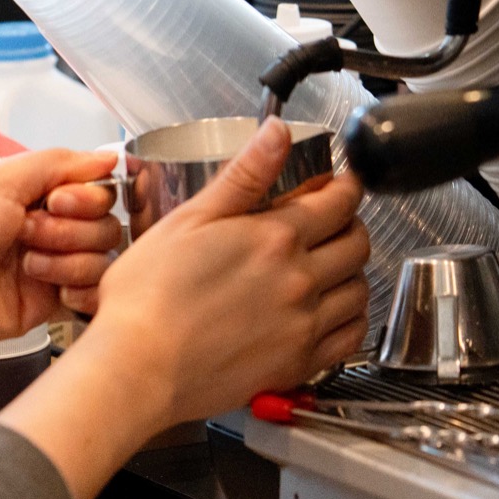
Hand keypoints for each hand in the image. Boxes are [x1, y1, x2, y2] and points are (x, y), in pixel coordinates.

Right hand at [0, 118, 371, 498]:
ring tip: (333, 264)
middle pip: (357, 243)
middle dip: (352, 224)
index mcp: (275, 237)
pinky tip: (335, 311)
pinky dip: (353, 318)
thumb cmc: (148, 297)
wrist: (138, 367)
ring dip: (354, 271)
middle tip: (336, 221)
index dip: (346, 186)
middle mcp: (300, 280)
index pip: (339, 202)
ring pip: (360, 289)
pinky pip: (351, 337)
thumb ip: (243, 175)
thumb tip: (277, 131)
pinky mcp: (298, 363)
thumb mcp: (189, 218)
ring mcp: (303, 324)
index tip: (342, 184)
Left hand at [0, 150, 119, 354]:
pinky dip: (82, 291)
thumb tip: (107, 156)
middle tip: (28, 234)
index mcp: (32, 192)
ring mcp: (48, 265)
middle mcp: (45, 225)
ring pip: (101, 258)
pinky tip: (55, 292)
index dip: (86, 196)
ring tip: (28, 266)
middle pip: (104, 223)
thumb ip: (56, 164)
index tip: (57, 202)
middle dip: (71, 229)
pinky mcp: (48, 304)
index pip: (94, 187)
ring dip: (69, 260)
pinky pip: (92, 295)